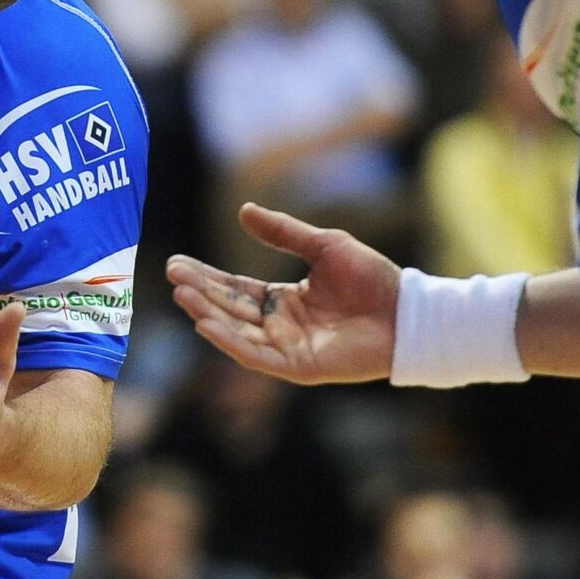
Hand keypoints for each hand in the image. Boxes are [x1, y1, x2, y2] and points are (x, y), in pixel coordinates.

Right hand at [166, 204, 398, 383]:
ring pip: (237, 333)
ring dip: (207, 314)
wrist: (408, 312)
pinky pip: (256, 356)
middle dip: (200, 293)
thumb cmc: (373, 279)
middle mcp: (281, 326)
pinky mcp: (298, 367)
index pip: (236, 289)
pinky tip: (208, 322)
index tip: (178, 264)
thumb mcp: (324, 245)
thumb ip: (284, 232)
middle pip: (230, 309)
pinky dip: (230, 341)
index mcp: (285, 300)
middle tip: (172, 275)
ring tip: (182, 294)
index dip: (208, 277)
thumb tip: (244, 211)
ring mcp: (287, 348)